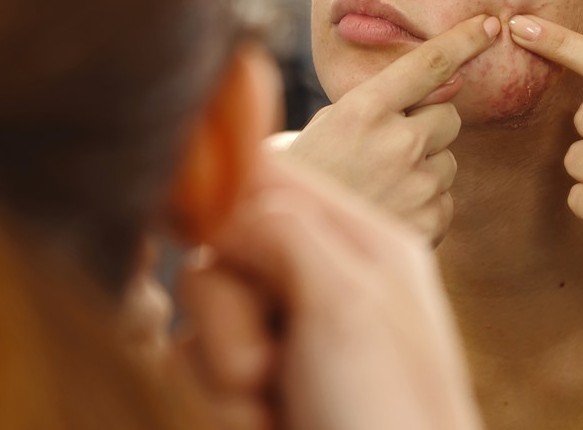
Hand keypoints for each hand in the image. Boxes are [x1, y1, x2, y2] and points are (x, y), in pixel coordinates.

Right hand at [176, 156, 483, 429]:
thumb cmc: (389, 422)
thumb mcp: (347, 306)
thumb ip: (284, 230)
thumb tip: (224, 203)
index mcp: (363, 246)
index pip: (276, 177)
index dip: (229, 197)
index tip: (202, 232)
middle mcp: (323, 284)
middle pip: (224, 249)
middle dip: (229, 312)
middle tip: (267, 368)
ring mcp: (287, 342)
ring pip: (201, 316)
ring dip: (220, 375)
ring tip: (270, 413)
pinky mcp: (254, 395)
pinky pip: (193, 369)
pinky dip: (215, 408)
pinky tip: (259, 429)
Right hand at [271, 14, 499, 244]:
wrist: (289, 243)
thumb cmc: (305, 178)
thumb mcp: (327, 126)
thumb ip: (377, 105)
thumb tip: (432, 92)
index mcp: (364, 110)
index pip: (428, 64)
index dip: (463, 40)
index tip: (487, 25)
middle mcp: (397, 142)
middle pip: (449, 117)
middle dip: (429, 128)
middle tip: (392, 148)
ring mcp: (416, 185)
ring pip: (447, 162)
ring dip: (424, 170)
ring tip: (382, 187)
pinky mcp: (429, 222)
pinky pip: (444, 201)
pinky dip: (423, 206)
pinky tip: (388, 212)